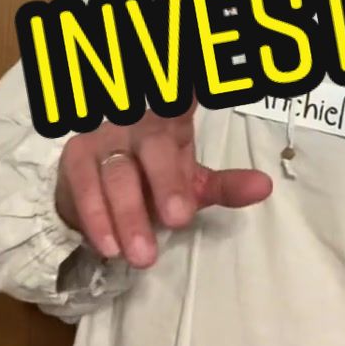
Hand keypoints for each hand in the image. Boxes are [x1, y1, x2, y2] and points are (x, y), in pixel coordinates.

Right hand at [55, 103, 272, 267]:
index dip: (193, 92)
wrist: (100, 191)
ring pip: (118, 175)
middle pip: (155, 148)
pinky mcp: (78, 160)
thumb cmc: (154, 180)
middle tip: (178, 219)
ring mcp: (106, 139)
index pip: (184, 103)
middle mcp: (139, 124)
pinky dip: (97, 219)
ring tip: (144, 255)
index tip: (203, 91)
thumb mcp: (194, 183)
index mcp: (173, 121)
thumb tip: (266, 187)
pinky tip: (110, 246)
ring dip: (131, 216)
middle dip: (166, 183)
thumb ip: (227, 186)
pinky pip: (85, 189)